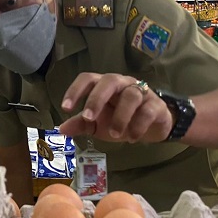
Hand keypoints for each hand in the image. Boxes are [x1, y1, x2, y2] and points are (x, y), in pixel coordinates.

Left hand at [58, 73, 173, 142]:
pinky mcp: (156, 105)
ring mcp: (141, 92)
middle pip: (109, 80)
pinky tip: (132, 138)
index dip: (75, 90)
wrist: (151, 126)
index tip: (66, 108)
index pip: (88, 78)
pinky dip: (139, 125)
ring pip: (131, 95)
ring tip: (115, 134)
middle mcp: (122, 84)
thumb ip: (81, 124)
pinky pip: (148, 110)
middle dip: (97, 98)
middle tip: (89, 118)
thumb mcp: (98, 124)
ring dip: (120, 116)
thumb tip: (61, 129)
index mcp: (104, 85)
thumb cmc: (120, 119)